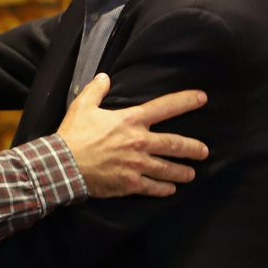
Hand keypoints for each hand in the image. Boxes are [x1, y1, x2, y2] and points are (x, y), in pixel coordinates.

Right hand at [57, 74, 208, 197]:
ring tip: (191, 174)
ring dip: (182, 171)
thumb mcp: (83, 106)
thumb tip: (104, 77)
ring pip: (167, 168)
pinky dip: (163, 189)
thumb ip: (96, 90)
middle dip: (192, 148)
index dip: (185, 101)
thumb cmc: (73, 134)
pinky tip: (170, 190)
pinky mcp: (130, 183)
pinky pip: (152, 187)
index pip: (165, 107)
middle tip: (204, 151)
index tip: (202, 98)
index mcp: (131, 120)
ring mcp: (137, 165)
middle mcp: (139, 142)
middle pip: (174, 144)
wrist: (63, 165)